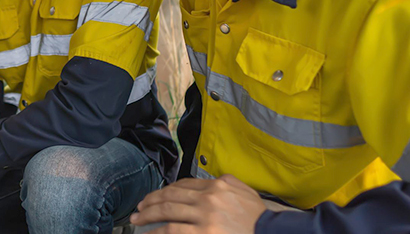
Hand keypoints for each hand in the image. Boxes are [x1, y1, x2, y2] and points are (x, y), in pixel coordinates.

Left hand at [129, 175, 266, 233]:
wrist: (272, 233)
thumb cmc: (260, 218)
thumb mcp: (245, 191)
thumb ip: (227, 183)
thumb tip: (211, 180)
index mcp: (217, 185)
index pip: (183, 185)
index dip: (165, 191)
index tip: (155, 197)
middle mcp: (208, 198)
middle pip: (170, 196)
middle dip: (150, 202)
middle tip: (138, 208)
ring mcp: (205, 216)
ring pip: (167, 212)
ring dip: (147, 216)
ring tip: (136, 221)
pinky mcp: (203, 233)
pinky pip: (172, 231)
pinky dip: (157, 232)